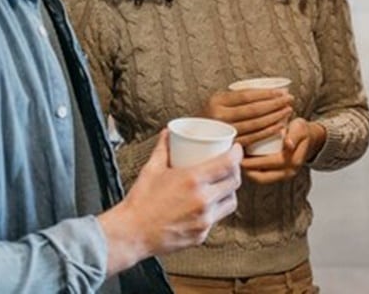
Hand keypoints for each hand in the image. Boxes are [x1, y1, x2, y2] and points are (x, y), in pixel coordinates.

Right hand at [98, 130, 242, 274]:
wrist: (131, 233)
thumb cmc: (140, 202)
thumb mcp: (152, 169)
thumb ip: (163, 148)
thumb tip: (168, 133)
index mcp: (193, 180)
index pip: (229, 163)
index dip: (237, 154)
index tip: (236, 149)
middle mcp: (203, 200)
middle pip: (234, 182)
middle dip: (235, 171)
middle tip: (229, 166)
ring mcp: (204, 220)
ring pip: (230, 202)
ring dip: (229, 192)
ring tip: (221, 186)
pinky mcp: (201, 235)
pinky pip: (216, 219)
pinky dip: (215, 210)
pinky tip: (207, 205)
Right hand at [200, 87, 293, 149]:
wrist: (191, 139)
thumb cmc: (211, 117)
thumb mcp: (218, 102)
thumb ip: (236, 98)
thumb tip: (268, 90)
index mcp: (217, 101)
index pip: (247, 95)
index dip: (268, 94)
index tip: (283, 92)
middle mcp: (218, 116)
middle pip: (253, 110)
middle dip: (275, 104)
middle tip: (290, 100)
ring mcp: (223, 132)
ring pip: (255, 124)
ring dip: (275, 117)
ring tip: (288, 111)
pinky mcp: (228, 145)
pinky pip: (252, 139)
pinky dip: (268, 132)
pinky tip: (280, 127)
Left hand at [240, 118, 326, 183]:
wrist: (310, 138)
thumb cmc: (301, 130)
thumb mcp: (299, 128)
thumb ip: (294, 135)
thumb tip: (288, 144)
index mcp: (293, 161)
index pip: (269, 163)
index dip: (253, 161)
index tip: (239, 154)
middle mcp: (289, 172)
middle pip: (262, 176)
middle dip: (246, 169)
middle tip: (231, 160)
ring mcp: (284, 176)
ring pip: (261, 179)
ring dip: (248, 172)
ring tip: (235, 162)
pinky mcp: (279, 176)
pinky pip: (263, 177)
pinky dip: (252, 172)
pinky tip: (243, 164)